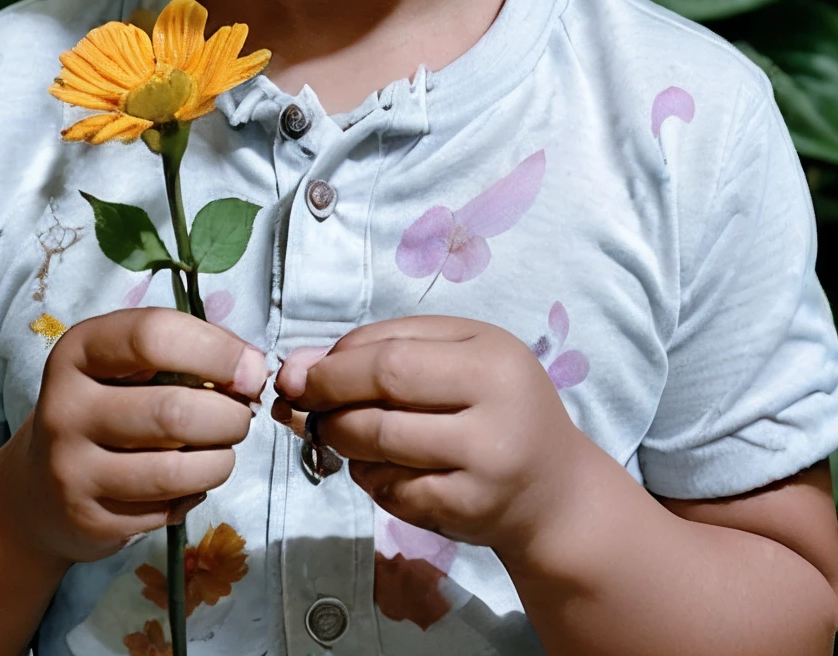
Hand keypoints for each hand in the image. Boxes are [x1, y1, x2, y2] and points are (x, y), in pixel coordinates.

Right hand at [2, 308, 267, 563]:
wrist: (36, 488)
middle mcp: (65, 407)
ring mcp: (71, 469)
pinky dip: (195, 494)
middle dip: (229, 416)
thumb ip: (184, 354)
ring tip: (223, 450)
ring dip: (221, 460)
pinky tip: (191, 481)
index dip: (217, 351)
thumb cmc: (103, 406)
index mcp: (78, 350)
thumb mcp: (126, 364)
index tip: (251, 369)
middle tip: (242, 416)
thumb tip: (251, 369)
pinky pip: (165, 509)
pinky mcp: (88, 520)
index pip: (154, 336)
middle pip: (172, 411)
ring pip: (174, 470)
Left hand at [275, 316, 581, 556]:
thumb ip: (387, 349)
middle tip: (300, 402)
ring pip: (380, 445)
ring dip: (341, 438)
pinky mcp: (469, 510)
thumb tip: (300, 365)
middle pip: (383, 394)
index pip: (392, 353)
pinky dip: (369, 477)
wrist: (557, 494)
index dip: (335, 363)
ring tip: (339, 432)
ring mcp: (484, 464)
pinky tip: (378, 468)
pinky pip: (393, 490)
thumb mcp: (461, 358)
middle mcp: (496, 406)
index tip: (303, 371)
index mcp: (492, 355)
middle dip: (328, 398)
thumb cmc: (500, 409)